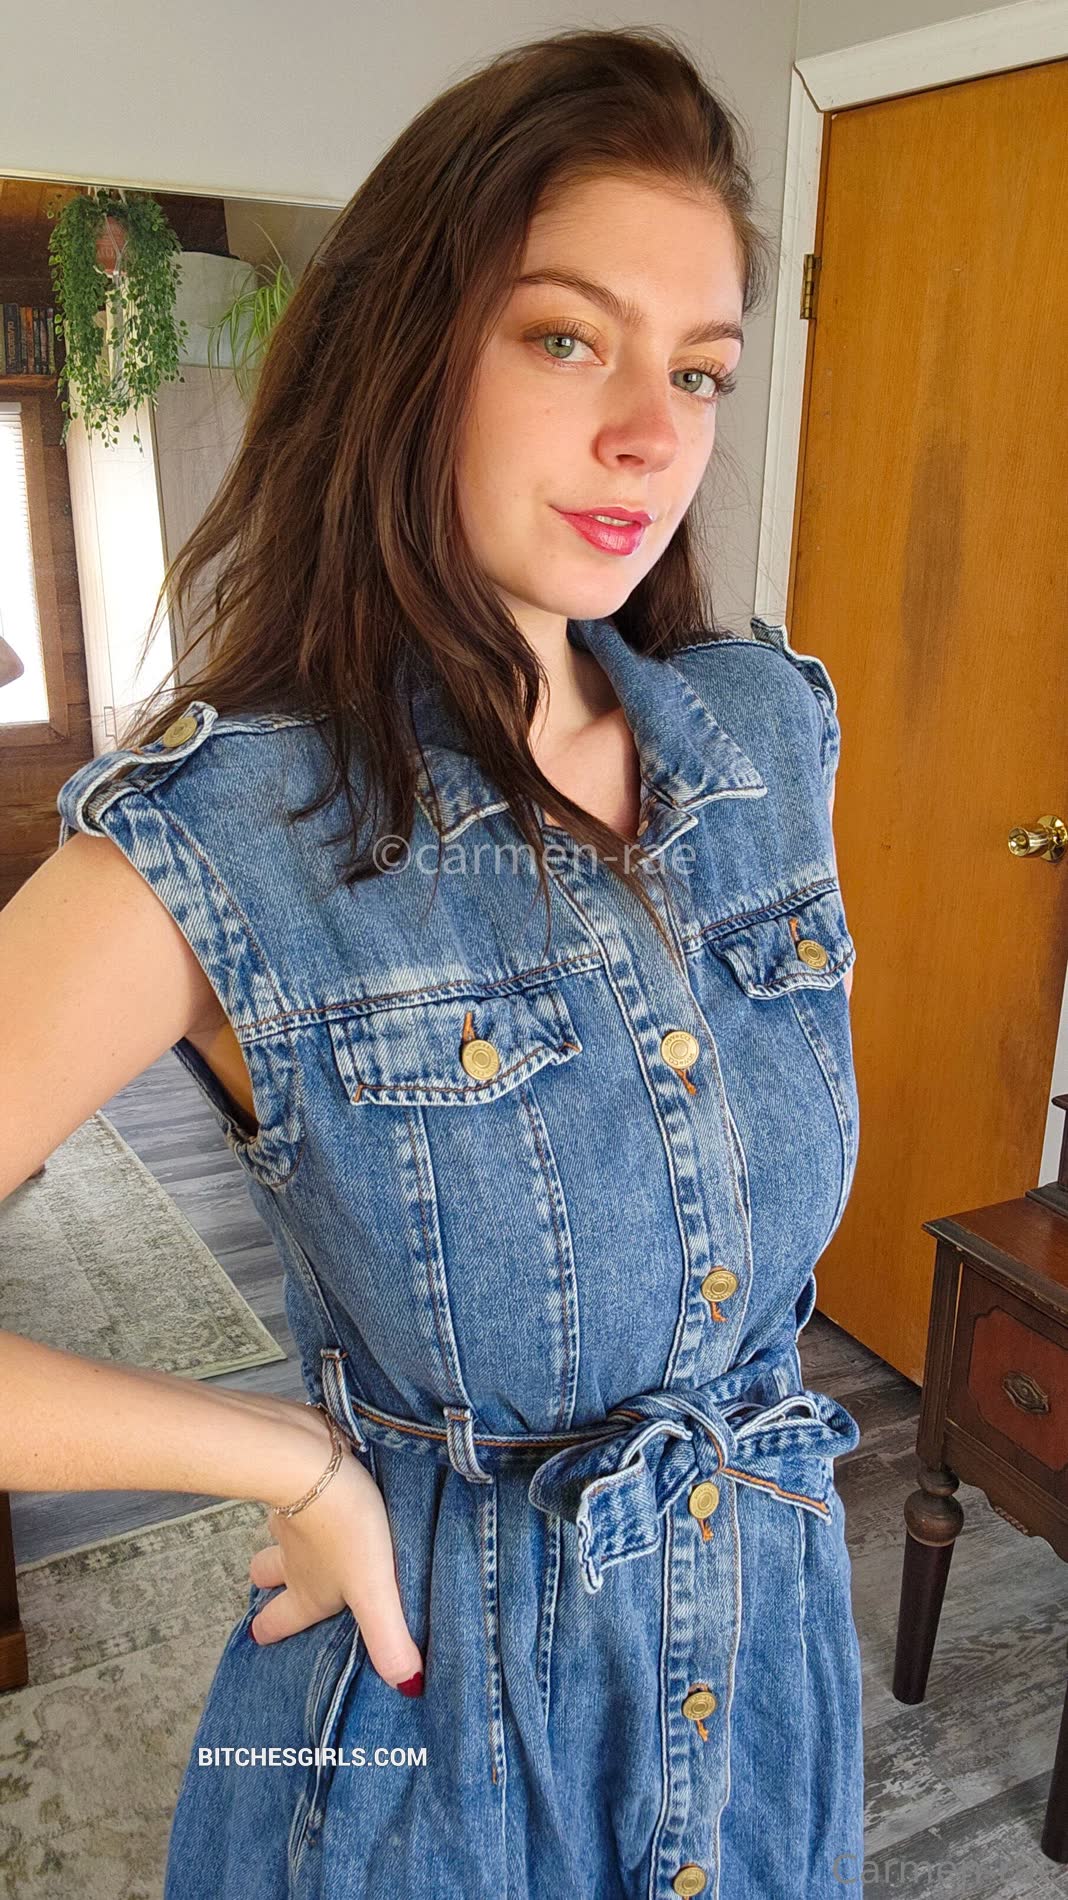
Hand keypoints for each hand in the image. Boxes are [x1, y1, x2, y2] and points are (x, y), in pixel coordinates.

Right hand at [248, 1414, 423, 1695]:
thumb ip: (387, 1638)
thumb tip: (408, 1688)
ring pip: (281, 1531)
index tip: (257, 1634)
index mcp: (309, 1587)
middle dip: (270, 1580)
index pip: (282, 1617)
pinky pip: (298, 1491)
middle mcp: (294, 1554)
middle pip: (270, 1572)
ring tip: (298, 1534)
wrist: (312, 1459)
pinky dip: (305, 1494)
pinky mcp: (301, 1475)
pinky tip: (323, 1484)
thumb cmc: (344, 1528)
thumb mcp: (372, 1588)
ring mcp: (292, 1513)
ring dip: (286, 1536)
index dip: (272, 1628)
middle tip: (266, 1583)